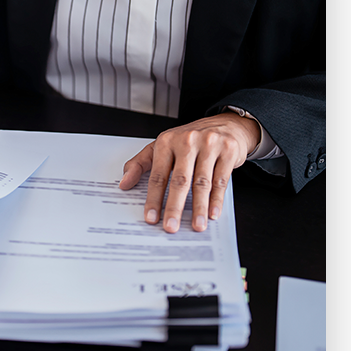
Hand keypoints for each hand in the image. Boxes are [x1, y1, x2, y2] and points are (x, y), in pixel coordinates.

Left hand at [118, 112, 260, 232]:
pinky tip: (212, 214)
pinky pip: (221, 180)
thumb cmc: (189, 140)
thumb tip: (123, 184)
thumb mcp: (161, 146)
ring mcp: (209, 145)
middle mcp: (187, 141)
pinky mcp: (228, 151)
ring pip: (201, 182)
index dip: (153, 199)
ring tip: (196, 225)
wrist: (224, 124)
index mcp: (166, 142)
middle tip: (171, 226)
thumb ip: (140, 164)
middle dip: (174, 207)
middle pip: (179, 180)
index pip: (157, 175)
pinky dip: (216, 199)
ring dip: (199, 207)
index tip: (151, 218)